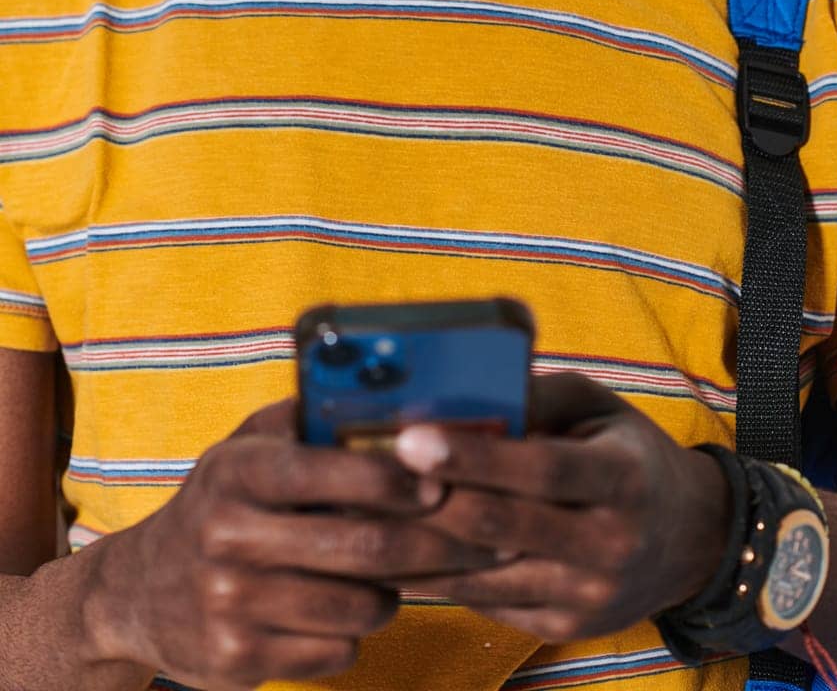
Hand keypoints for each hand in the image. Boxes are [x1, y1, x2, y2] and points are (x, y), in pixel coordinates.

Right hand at [84, 395, 512, 690]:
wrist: (141, 591)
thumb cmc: (224, 501)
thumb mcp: (251, 445)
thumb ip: (314, 419)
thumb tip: (402, 395)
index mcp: (239, 470)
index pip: (333, 471)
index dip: (397, 479)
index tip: (442, 483)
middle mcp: (227, 535)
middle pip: (363, 548)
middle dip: (432, 546)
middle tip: (476, 542)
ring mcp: (228, 603)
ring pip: (359, 606)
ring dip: (394, 593)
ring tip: (394, 575)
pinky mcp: (234, 660)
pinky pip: (336, 652)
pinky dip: (355, 633)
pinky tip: (345, 610)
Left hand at [391, 372, 730, 642]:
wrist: (689, 540)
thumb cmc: (627, 454)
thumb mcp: (597, 407)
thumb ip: (537, 397)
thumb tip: (465, 391)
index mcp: (622, 478)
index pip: (541, 470)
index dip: (475, 456)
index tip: (412, 437)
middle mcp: (610, 543)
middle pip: (502, 528)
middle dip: (428, 502)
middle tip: (363, 477)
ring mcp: (586, 595)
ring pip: (483, 574)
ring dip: (416, 546)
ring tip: (361, 514)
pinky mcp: (563, 626)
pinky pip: (484, 601)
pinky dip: (435, 576)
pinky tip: (394, 548)